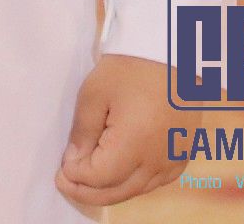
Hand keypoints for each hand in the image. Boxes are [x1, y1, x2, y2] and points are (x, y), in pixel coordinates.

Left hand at [57, 54, 185, 207]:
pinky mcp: (183, 155)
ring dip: (110, 190)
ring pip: (137, 190)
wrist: (173, 52)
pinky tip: (117, 172)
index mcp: (136, 144)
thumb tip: (74, 162)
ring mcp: (175, 159)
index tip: (60, 170)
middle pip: (118, 191)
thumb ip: (82, 133)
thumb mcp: (94, 94)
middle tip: (66, 182)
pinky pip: (155, 181)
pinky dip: (132, 182)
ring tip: (86, 179)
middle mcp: (159, 159)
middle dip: (88, 191)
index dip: (75, 177)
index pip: (99, 177)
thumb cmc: (130, 68)